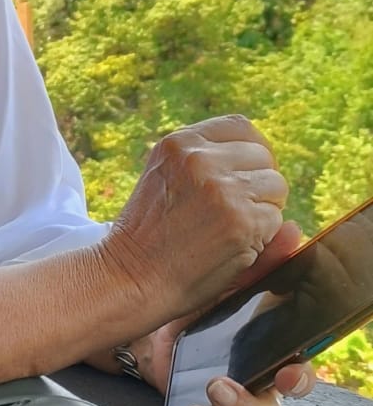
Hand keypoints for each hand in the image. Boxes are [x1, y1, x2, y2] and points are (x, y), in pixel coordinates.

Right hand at [103, 114, 288, 330]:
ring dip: (264, 211)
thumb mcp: (166, 182)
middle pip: (263, 155)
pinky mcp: (241, 220)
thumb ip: (209, 165)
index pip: (240, 127)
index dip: (252, 152)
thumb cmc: (148, 237)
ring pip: (276, 186)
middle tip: (232, 214)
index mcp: (179, 142)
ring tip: (229, 230)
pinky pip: (276, 221)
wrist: (130, 278)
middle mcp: (200, 158)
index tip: (246, 177)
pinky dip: (263, 238)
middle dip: (258, 184)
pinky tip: (231, 248)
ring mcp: (222, 188)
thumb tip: (273, 166)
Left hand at [131, 222, 317, 405]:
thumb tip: (288, 231)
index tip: (287, 372)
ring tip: (211, 389)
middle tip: (231, 385)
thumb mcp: (230, 277)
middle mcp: (259, 379)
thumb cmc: (203, 299)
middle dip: (260, 401)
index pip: (300, 370)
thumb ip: (262, 261)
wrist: (154, 318)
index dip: (300, 377)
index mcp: (272, 348)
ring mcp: (235, 399)